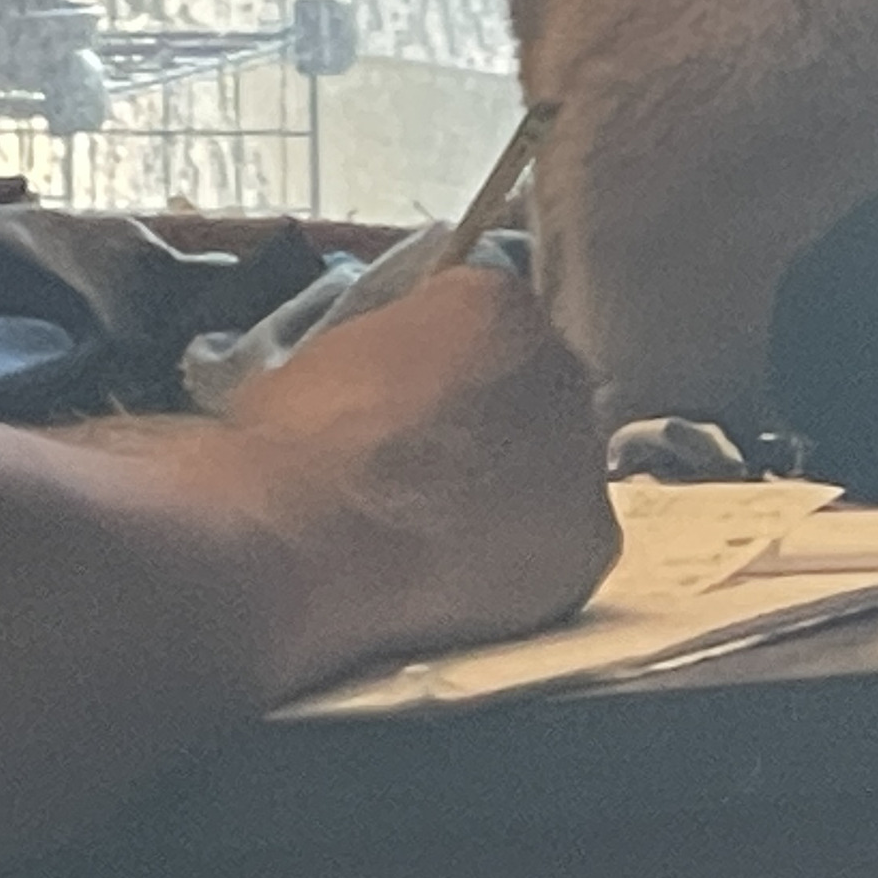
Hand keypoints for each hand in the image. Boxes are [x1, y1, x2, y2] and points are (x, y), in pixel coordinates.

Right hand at [222, 263, 618, 682]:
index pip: (487, 324)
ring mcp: (581, 455)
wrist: (297, 531)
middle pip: (534, 392)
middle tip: (426, 468)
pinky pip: (561, 546)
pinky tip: (461, 575)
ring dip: (511, 492)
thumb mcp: (331, 351)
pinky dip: (521, 560)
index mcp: (496, 302)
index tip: (404, 403)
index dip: (442, 368)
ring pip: (553, 472)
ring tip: (438, 530)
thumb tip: (396, 382)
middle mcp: (561, 367)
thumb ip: (395, 352)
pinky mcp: (588, 542)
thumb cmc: (290, 436)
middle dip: (491, 424)